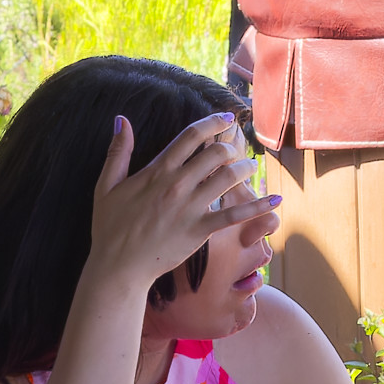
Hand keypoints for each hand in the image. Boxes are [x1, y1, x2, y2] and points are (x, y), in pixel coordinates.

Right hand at [83, 113, 262, 289]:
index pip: (191, 135)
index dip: (213, 122)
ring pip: (229, 177)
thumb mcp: (106, 185)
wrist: (118, 266)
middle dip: (231, 146)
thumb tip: (121, 120)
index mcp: (157, 170)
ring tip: (251, 167)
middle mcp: (178, 184)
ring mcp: (191, 207)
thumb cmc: (110, 226)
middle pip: (216, 152)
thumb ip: (118, 151)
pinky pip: (235, 215)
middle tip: (235, 150)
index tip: (227, 118)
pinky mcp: (201, 229)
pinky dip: (258, 207)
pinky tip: (276, 200)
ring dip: (245, 168)